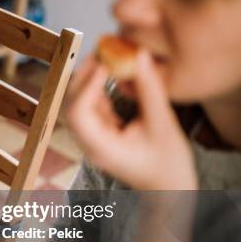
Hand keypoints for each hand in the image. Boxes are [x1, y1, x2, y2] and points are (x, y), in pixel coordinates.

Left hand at [65, 50, 196, 189]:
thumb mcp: (163, 125)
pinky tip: (110, 70)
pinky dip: (100, 88)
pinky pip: (93, 106)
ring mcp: (93, 138)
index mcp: (100, 148)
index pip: (78, 114)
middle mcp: (90, 143)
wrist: (168, 190)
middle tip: (100, 51)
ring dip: (90, 79)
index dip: (86, 86)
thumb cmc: (168, 166)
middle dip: (83, 77)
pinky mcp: (101, 132)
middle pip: (72, 106)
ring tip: (106, 55)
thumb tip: (139, 57)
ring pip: (80, 103)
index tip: (103, 64)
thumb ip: (150, 91)